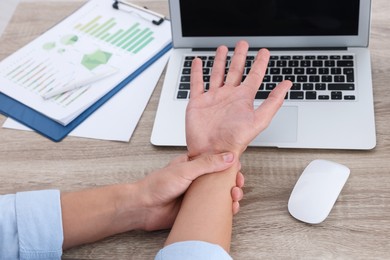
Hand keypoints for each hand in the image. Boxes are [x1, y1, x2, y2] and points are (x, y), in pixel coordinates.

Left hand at [137, 153, 243, 230]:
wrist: (144, 208)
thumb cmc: (157, 185)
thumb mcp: (185, 170)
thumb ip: (208, 163)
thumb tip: (229, 157)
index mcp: (194, 165)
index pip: (217, 162)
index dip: (230, 166)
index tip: (238, 170)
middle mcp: (198, 179)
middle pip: (222, 179)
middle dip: (234, 182)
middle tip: (237, 186)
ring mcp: (198, 195)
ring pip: (221, 195)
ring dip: (232, 196)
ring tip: (234, 198)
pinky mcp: (197, 209)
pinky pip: (215, 209)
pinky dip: (225, 210)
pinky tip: (229, 210)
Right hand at [186, 41, 291, 157]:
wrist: (212, 151)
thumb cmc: (234, 140)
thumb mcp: (259, 120)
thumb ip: (273, 102)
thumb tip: (287, 85)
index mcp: (243, 99)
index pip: (255, 76)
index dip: (260, 63)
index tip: (264, 52)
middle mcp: (229, 96)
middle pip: (236, 70)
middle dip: (239, 57)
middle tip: (243, 44)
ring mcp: (213, 98)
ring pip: (217, 73)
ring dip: (219, 61)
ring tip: (222, 49)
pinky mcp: (198, 102)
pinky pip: (197, 83)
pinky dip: (196, 72)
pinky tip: (198, 62)